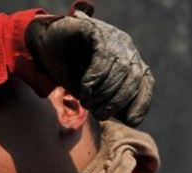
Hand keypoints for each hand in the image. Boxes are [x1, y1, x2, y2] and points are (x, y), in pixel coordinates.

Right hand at [26, 11, 153, 125]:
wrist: (45, 46)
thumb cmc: (69, 71)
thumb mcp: (91, 92)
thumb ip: (108, 102)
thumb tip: (125, 122)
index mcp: (130, 62)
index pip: (146, 83)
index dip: (141, 104)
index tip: (129, 121)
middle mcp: (126, 49)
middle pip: (134, 78)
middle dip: (117, 102)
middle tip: (99, 114)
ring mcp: (113, 38)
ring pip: (121, 68)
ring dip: (105, 92)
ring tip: (88, 103)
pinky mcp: (96, 30)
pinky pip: (103, 55)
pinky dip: (95, 77)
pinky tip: (85, 89)